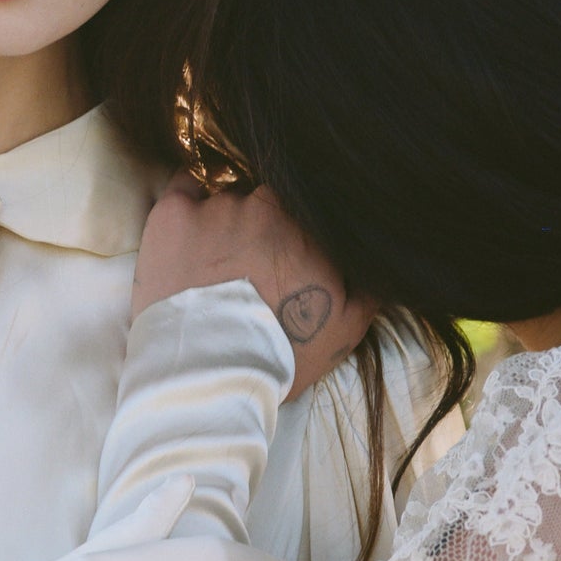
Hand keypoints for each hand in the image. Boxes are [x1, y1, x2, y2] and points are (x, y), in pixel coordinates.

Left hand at [132, 177, 376, 397]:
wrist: (210, 374)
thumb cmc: (280, 354)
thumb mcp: (346, 329)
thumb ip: (372, 287)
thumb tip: (386, 264)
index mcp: (309, 226)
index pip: (307, 207)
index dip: (296, 230)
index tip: (287, 257)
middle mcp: (265, 205)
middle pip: (265, 199)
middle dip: (259, 226)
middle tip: (247, 265)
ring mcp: (217, 207)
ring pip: (225, 199)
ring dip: (222, 222)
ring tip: (211, 265)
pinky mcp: (174, 215)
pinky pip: (182, 186)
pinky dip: (186, 202)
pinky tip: (186, 230)